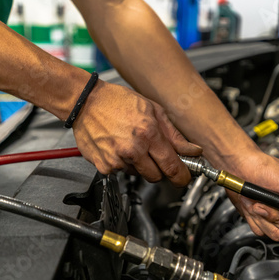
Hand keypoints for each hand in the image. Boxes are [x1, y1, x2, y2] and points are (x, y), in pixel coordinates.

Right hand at [72, 80, 201, 185]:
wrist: (85, 102)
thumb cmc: (118, 101)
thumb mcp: (153, 110)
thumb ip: (174, 135)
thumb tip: (192, 150)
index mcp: (148, 134)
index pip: (172, 167)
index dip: (181, 176)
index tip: (183, 178)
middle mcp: (133, 149)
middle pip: (157, 176)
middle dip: (160, 169)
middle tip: (156, 156)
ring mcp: (117, 160)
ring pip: (139, 174)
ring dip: (140, 164)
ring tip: (132, 144)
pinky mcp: (104, 166)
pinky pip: (121, 172)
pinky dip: (123, 163)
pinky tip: (118, 147)